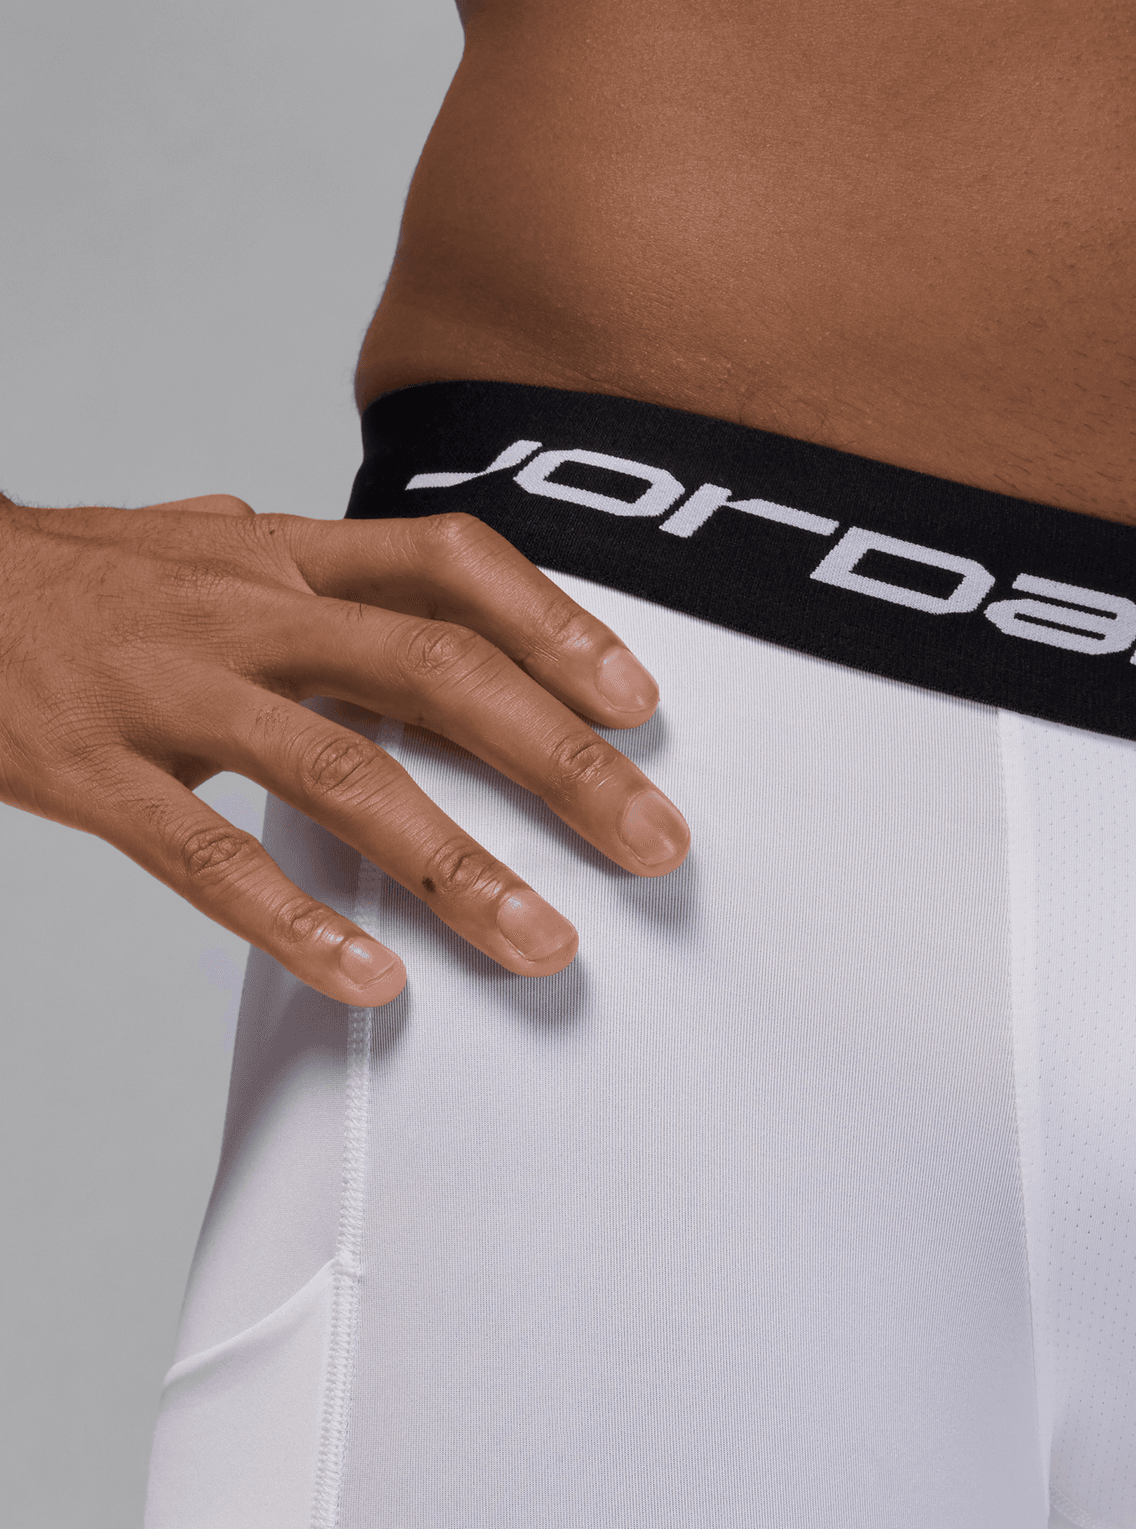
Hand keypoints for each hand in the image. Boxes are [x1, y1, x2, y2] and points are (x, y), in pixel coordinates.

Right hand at [0, 491, 688, 1004]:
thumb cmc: (87, 580)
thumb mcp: (218, 547)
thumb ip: (335, 581)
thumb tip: (456, 610)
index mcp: (284, 552)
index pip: (449, 560)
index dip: (557, 622)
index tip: (642, 702)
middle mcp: (243, 607)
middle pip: (433, 669)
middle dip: (559, 762)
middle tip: (656, 845)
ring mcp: (166, 688)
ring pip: (339, 771)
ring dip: (457, 865)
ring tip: (545, 944)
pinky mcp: (87, 770)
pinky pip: (203, 856)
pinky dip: (295, 923)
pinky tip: (376, 982)